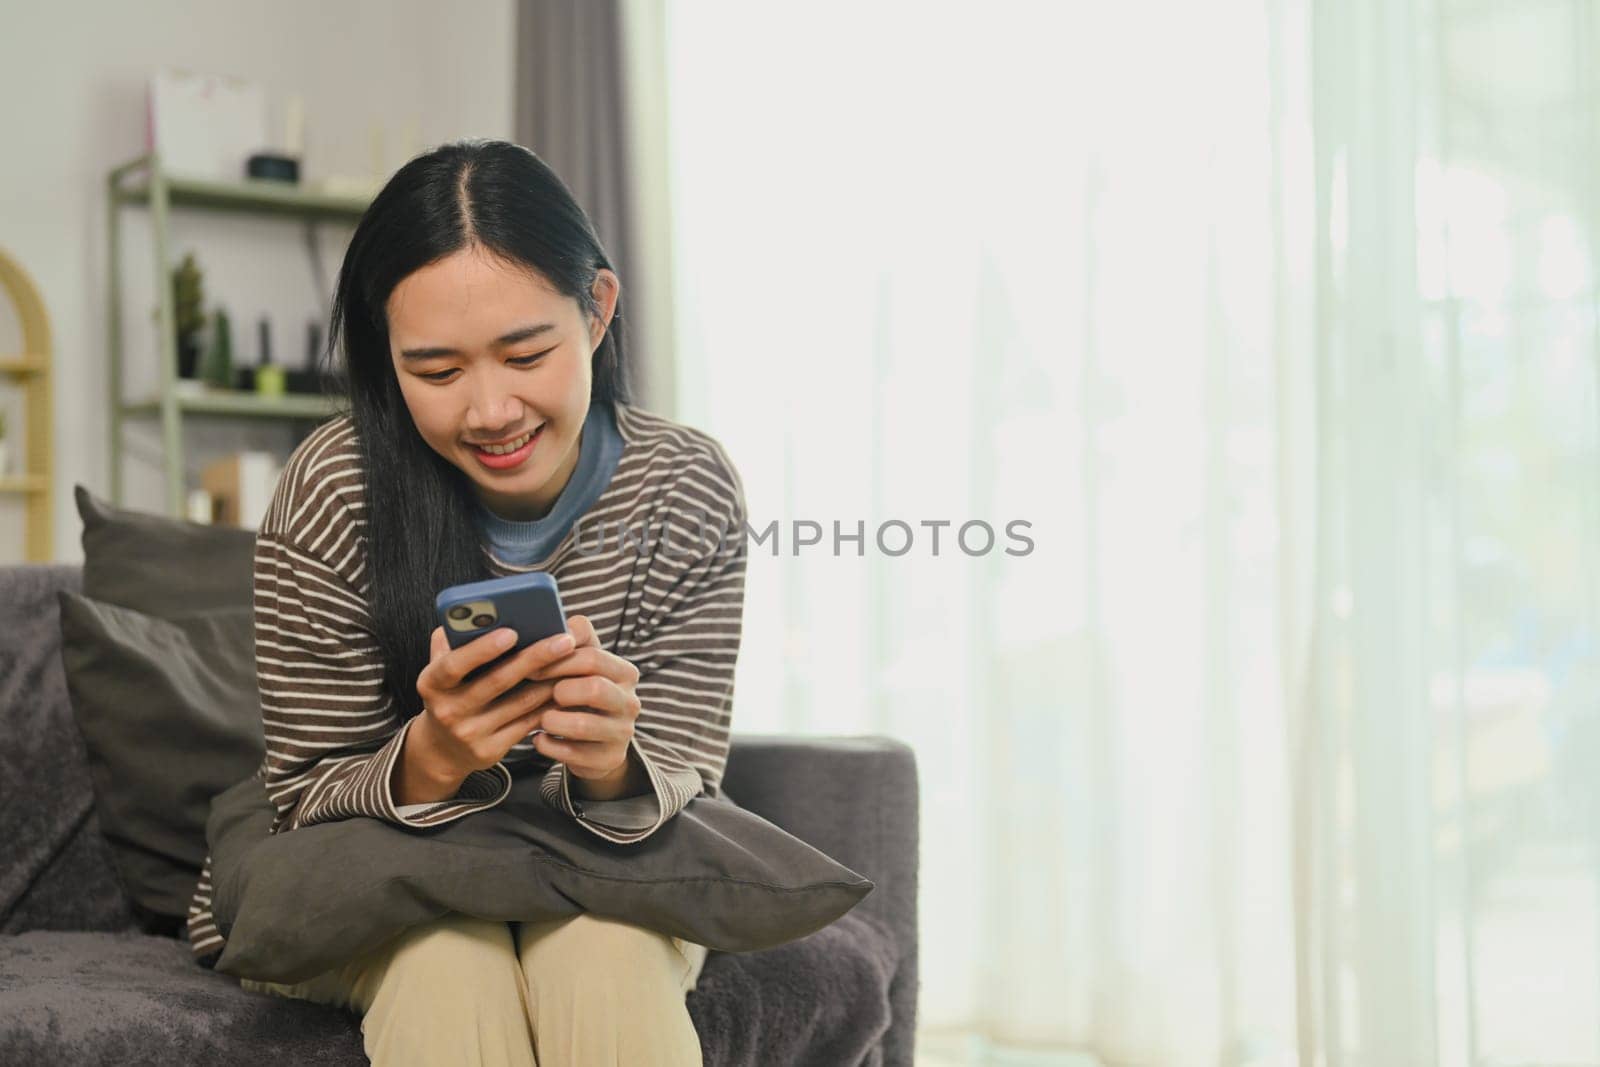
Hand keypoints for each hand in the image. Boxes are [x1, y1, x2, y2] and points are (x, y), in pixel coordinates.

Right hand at [413, 625, 573, 778]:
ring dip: (551, 680)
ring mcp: (469, 733)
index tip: (511, 632)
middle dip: (535, 658)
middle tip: (564, 640)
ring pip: (520, 702)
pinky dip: (549, 703)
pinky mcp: (490, 751)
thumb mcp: (441, 668)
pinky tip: (567, 687)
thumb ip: (453, 641)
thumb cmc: (450, 692)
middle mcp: (448, 710)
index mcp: (431, 683)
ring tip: (574, 659)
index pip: (454, 664)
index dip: (482, 649)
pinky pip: (528, 723)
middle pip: (497, 681)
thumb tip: (475, 613)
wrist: (442, 748)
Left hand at [525, 614, 642, 784]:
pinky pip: (573, 753)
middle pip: (595, 688)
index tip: (531, 666)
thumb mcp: (582, 663)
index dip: (558, 660)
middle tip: (539, 693)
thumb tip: (560, 627)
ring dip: (553, 719)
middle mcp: (630, 702)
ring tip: (540, 718)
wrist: (596, 742)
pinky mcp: (609, 759)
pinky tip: (540, 738)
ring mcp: (623, 733)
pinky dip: (549, 744)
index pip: (594, 657)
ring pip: (584, 724)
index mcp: (625, 672)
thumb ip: (575, 638)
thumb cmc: (580, 691)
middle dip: (559, 690)